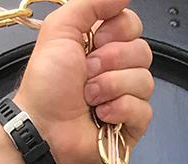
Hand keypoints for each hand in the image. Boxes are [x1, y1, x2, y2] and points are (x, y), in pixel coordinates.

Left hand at [15, 0, 153, 163]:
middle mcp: (117, 69)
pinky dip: (120, 110)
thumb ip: (91, 2)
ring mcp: (126, 97)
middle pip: (143, 51)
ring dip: (111, 86)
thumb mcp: (61, 28)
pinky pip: (144, 110)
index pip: (133, 25)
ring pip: (145, 81)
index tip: (93, 42)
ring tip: (89, 97)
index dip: (116, 32)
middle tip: (86, 73)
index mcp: (103, 44)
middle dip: (111, 61)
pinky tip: (101, 115)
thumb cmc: (46, 85)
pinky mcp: (132, 125)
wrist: (42, 126)